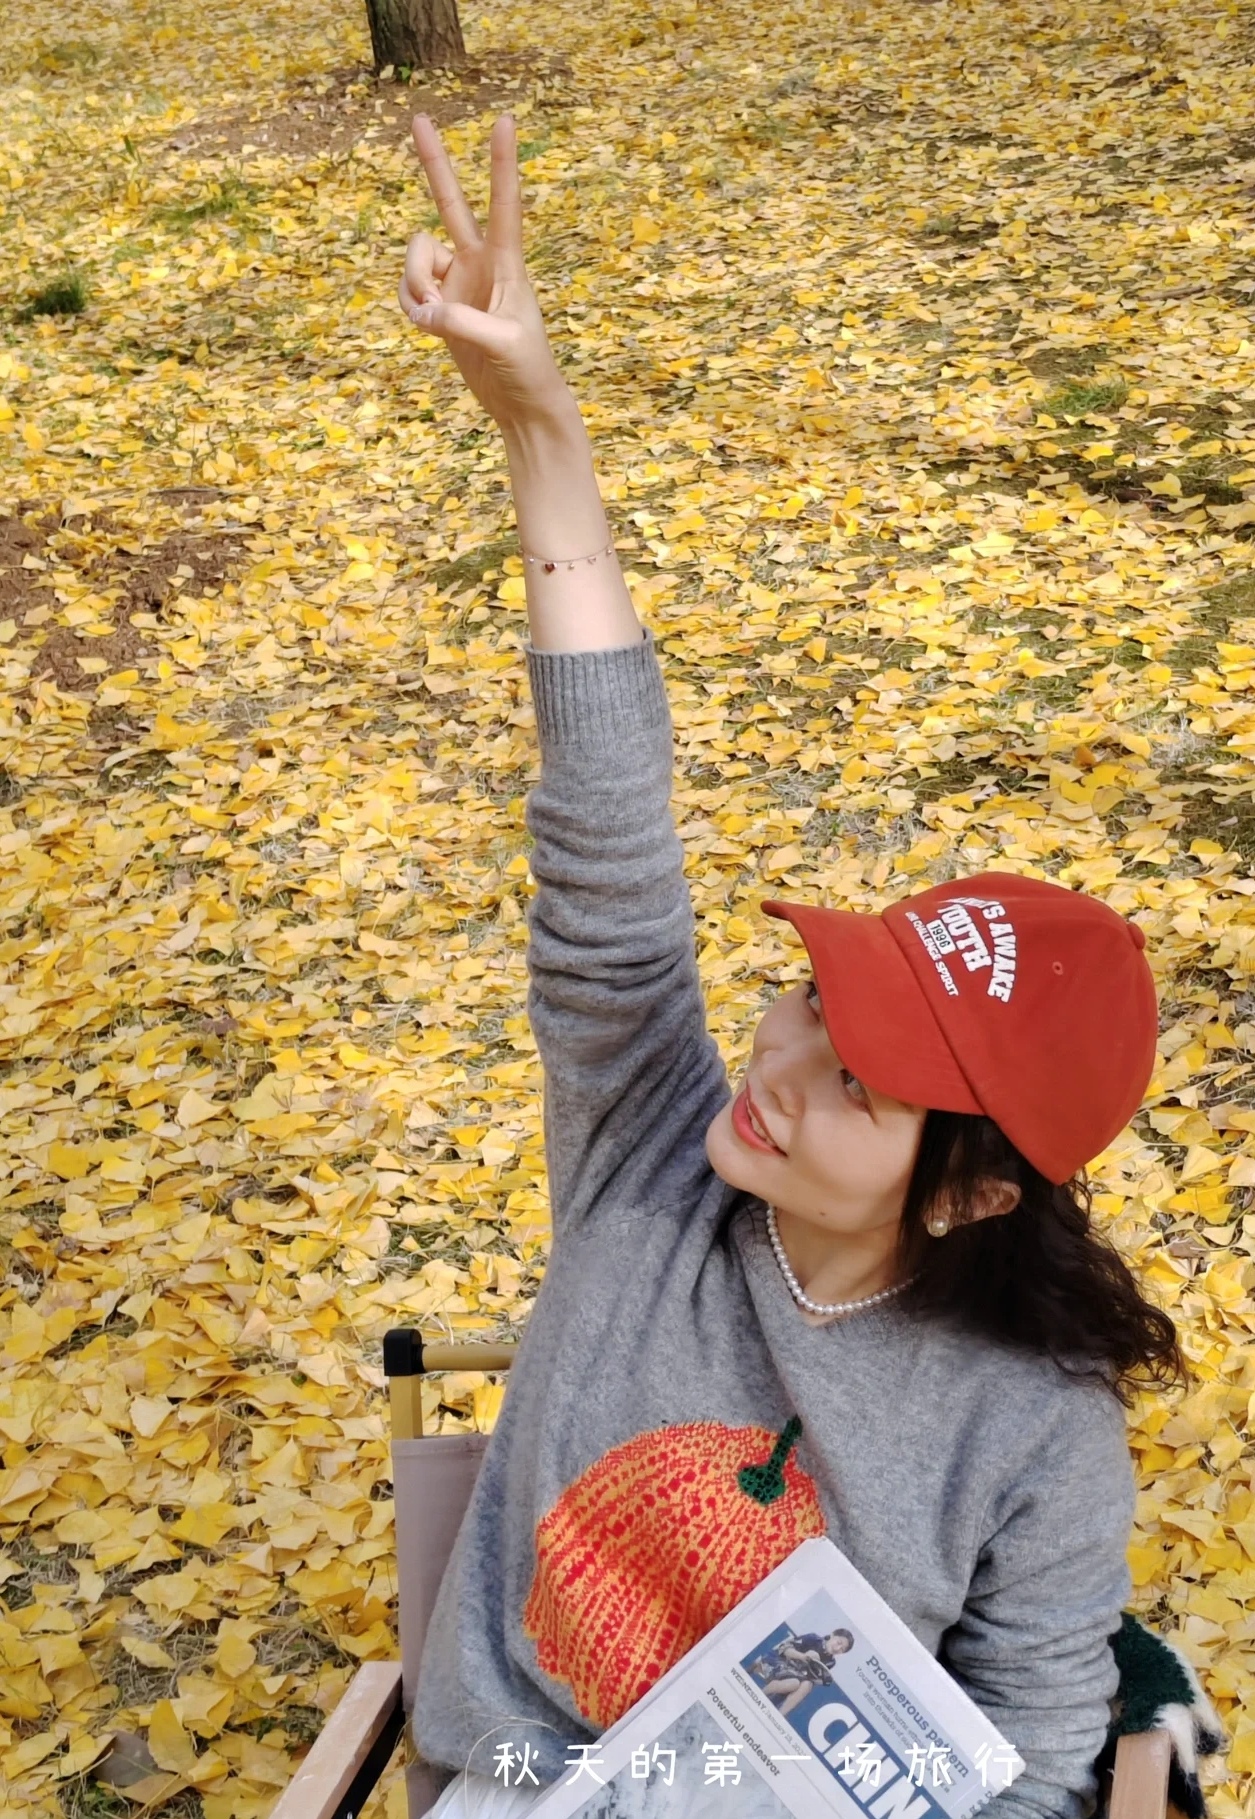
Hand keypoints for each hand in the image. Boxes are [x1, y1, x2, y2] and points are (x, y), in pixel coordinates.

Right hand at [399, 113, 571, 430]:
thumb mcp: (502, 345)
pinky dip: (410, 305)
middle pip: (451, 203)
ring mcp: (458, 282)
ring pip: (416, 258)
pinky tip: (425, 324)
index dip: (501, 164)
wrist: (521, 404)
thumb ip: (462, 323)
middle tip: (417, 118)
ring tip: (430, 317)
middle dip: (434, 163)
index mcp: (507, 263)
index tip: (504, 120)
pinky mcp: (442, 305)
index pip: (504, 204)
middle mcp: (479, 263)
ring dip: (413, 284)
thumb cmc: (527, 371)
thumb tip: (424, 311)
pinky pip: (409, 291)